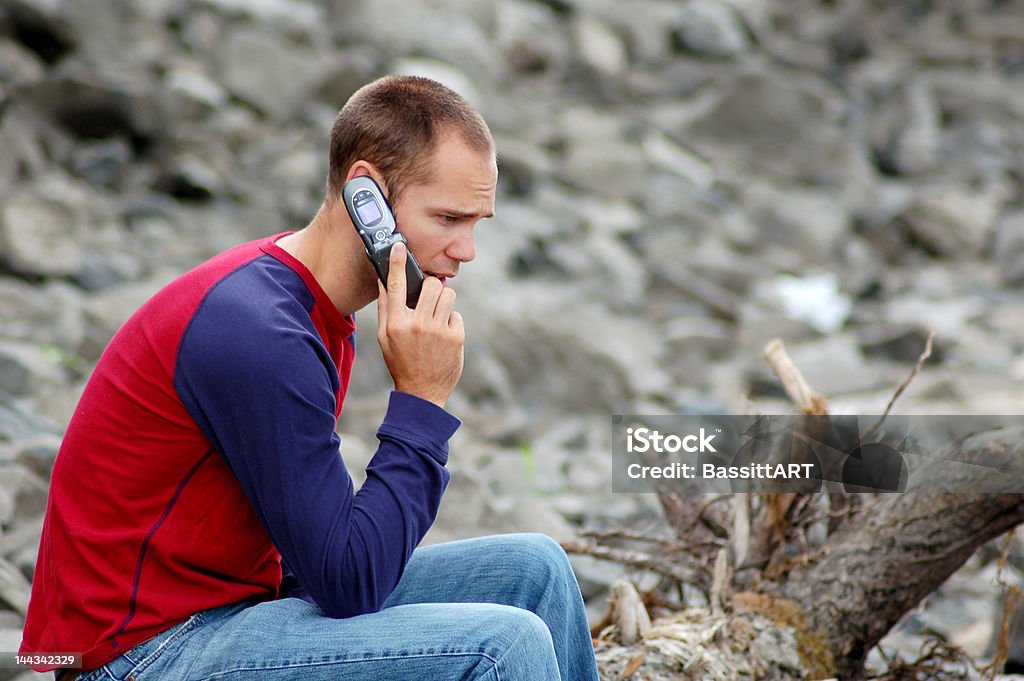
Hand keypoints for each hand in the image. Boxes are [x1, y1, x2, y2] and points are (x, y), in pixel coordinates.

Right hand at [376, 242, 463, 408]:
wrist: (422, 393)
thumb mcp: (385, 338)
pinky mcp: (456, 338)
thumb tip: (384, 281)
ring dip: (443, 300)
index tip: (400, 246)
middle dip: (432, 285)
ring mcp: (438, 331)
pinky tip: (444, 335)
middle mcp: (417, 325)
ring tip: (437, 315)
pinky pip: (456, 314)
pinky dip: (451, 321)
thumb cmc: (401, 362)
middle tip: (429, 296)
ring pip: (448, 295)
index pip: (395, 285)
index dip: (398, 262)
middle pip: (431, 284)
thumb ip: (385, 309)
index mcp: (396, 324)